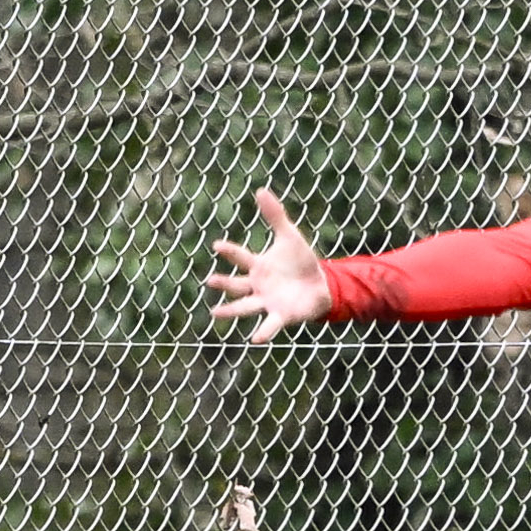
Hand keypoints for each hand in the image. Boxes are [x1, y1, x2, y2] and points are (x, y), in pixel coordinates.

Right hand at [204, 188, 330, 342]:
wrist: (320, 284)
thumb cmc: (301, 261)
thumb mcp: (289, 236)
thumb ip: (275, 216)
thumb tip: (260, 190)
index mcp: (258, 266)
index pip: (240, 257)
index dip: (229, 251)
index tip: (217, 244)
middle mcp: (257, 285)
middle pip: (236, 284)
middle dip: (224, 283)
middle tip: (210, 281)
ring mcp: (267, 301)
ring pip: (245, 307)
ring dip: (231, 310)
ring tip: (215, 314)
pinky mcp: (281, 315)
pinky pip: (270, 325)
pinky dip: (263, 332)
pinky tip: (255, 340)